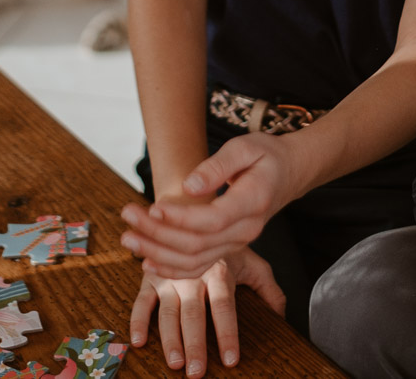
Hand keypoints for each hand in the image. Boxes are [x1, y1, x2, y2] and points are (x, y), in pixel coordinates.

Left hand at [121, 134, 301, 278]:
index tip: (153, 207)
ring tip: (128, 238)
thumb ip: (218, 166)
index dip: (180, 218)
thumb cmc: (265, 155)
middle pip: (198, 244)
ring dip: (158, 254)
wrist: (288, 173)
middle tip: (128, 217)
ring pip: (195, 261)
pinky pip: (199, 267)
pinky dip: (172, 269)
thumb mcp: (245, 147)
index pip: (213, 219)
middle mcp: (246, 230)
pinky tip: (147, 263)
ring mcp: (238, 243)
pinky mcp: (228, 248)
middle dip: (158, 235)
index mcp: (252, 202)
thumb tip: (189, 186)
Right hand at [129, 248, 285, 376]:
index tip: (231, 360)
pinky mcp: (150, 277)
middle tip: (196, 372)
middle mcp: (193, 275)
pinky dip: (137, 321)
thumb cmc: (224, 245)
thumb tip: (281, 318)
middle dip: (195, 346)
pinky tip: (138, 341)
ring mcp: (170, 276)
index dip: (227, 334)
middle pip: (194, 315)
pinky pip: (141, 301)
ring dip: (169, 340)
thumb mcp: (251, 262)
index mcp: (219, 272)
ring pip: (168, 313)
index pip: (224, 308)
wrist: (191, 211)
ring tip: (174, 362)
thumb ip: (268, 290)